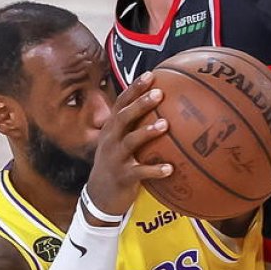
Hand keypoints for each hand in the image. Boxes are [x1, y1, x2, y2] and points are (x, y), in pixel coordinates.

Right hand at [84, 72, 171, 216]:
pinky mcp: (123, 177)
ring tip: (165, 124)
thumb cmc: (116, 161)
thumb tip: (161, 103)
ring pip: (130, 141)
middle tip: (159, 93)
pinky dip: (155, 170)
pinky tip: (170, 168)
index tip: (150, 74)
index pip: (121, 103)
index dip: (134, 88)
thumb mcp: (119, 140)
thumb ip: (134, 123)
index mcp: (112, 128)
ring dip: (147, 132)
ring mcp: (115, 158)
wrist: (100, 195)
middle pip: (124, 117)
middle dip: (140, 104)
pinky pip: (140, 172)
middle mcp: (111, 140)